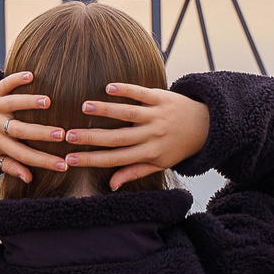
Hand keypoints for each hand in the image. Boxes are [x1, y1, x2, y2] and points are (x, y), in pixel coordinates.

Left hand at [0, 70, 69, 181]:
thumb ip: (10, 166)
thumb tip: (29, 178)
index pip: (23, 155)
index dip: (43, 161)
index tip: (64, 166)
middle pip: (20, 130)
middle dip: (41, 133)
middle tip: (62, 135)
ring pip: (12, 104)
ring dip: (29, 102)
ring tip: (48, 102)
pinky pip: (4, 84)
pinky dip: (16, 79)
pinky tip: (31, 76)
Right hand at [61, 83, 210, 190]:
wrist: (205, 125)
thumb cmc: (177, 147)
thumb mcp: (159, 163)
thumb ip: (134, 172)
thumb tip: (111, 184)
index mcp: (149, 154)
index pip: (115, 159)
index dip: (92, 159)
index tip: (70, 159)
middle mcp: (152, 135)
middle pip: (117, 137)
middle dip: (91, 137)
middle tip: (68, 135)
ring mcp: (157, 116)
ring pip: (128, 113)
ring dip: (105, 110)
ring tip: (84, 107)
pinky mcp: (162, 97)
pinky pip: (142, 94)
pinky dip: (126, 90)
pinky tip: (108, 88)